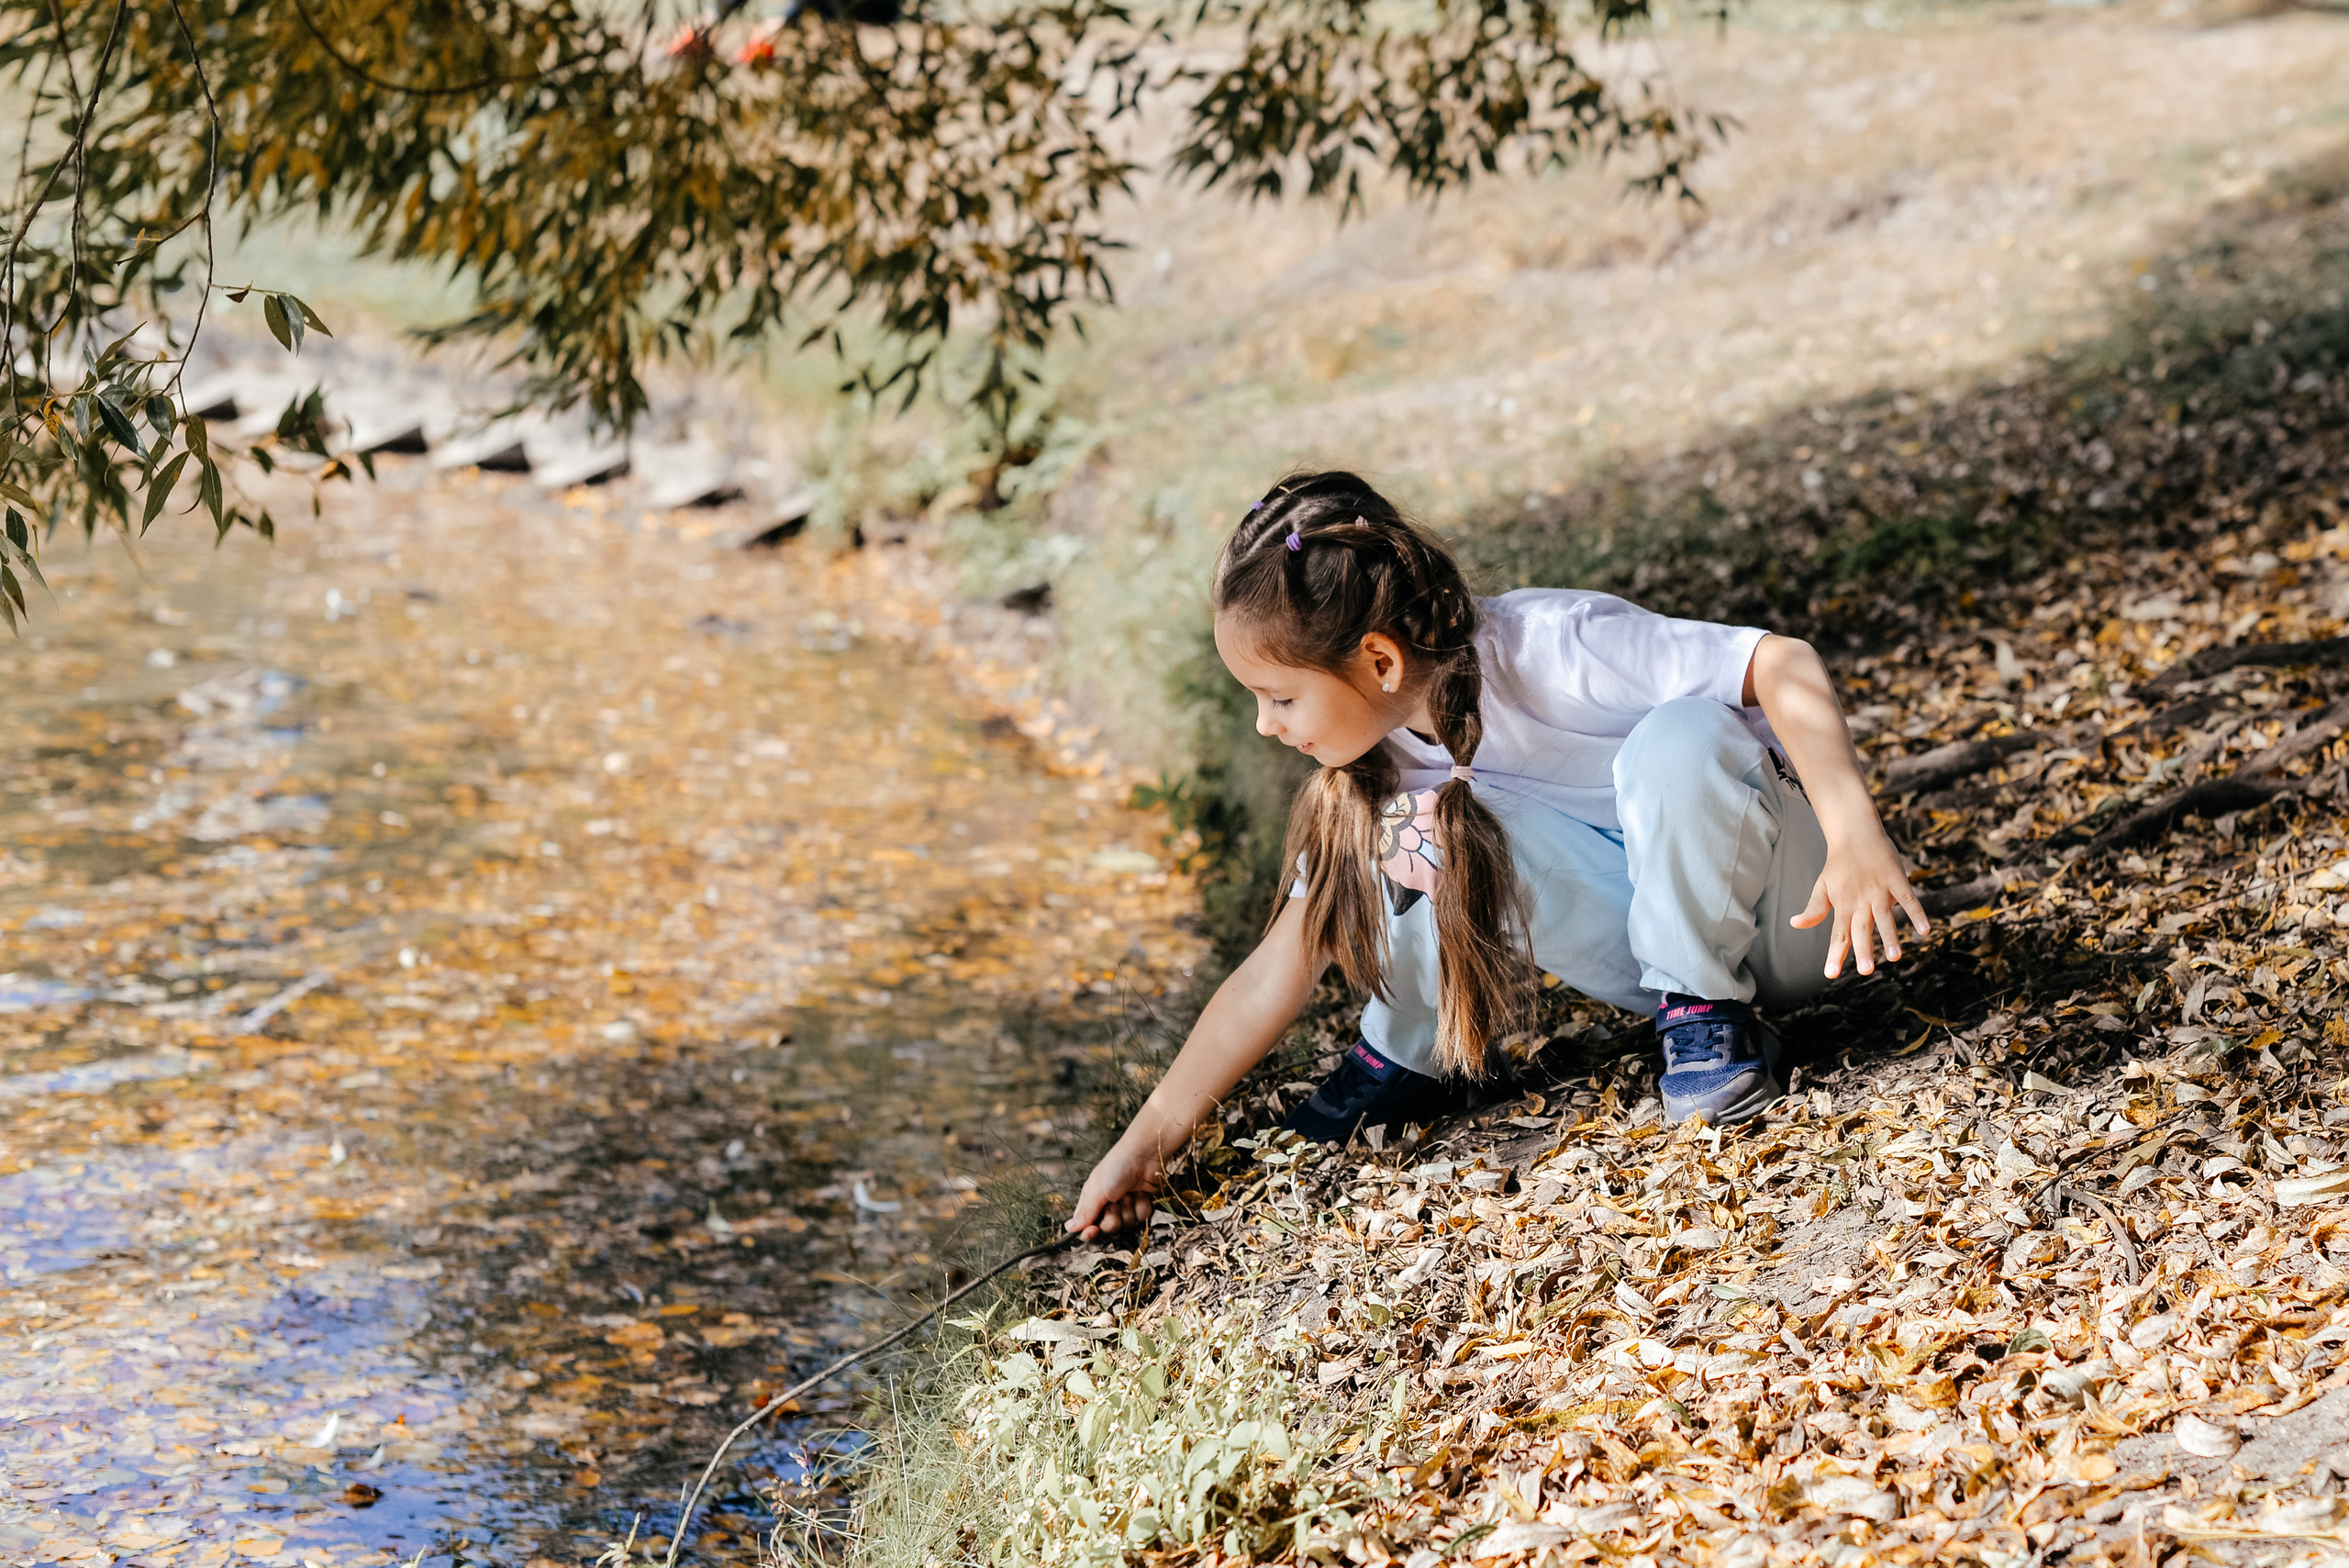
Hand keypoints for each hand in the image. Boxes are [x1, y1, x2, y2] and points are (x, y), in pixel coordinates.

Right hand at [1067, 1131, 1165, 1239]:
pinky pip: (1142, 1218)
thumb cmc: (1116, 1167)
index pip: (1087, 1226)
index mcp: (1092, 1201)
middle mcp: (1108, 1206)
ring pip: (1127, 1225)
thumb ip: (1085, 1212)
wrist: (1145, 1155)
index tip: (1093, 1230)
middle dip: (1113, 1217)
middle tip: (1114, 1201)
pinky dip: (1142, 1205)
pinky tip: (1141, 1193)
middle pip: (1109, 1229)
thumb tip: (1068, 1228)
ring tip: (1128, 1192)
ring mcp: (1126, 1206)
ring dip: (1128, 1209)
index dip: (1090, 1233)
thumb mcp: (1097, 1190)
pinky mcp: (1142, 1205)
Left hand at [1790, 830, 1929, 977]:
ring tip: (1895, 957)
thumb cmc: (1838, 865)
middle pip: (1861, 929)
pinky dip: (1917, 914)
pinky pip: (1909, 899)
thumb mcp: (1822, 887)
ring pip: (1885, 917)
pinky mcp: (1896, 881)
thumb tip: (1794, 924)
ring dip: (1891, 937)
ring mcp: (1880, 891)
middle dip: (1863, 950)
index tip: (1830, 974)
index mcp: (1843, 905)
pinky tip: (1925, 930)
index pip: (1838, 934)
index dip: (1835, 954)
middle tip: (1866, 972)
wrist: (1855, 834)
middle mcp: (1861, 901)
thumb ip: (1813, 909)